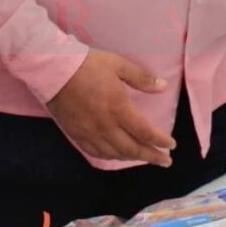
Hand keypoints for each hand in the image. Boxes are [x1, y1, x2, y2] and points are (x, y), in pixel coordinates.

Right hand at [46, 50, 176, 165]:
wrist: (54, 70)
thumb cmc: (88, 65)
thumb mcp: (119, 65)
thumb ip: (142, 79)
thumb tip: (163, 87)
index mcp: (119, 109)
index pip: (145, 132)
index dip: (160, 141)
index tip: (171, 146)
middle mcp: (106, 126)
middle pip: (132, 149)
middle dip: (151, 156)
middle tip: (165, 161)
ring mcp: (89, 133)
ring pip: (114, 153)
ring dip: (132, 158)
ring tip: (144, 158)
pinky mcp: (76, 134)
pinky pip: (95, 152)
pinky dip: (110, 157)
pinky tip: (115, 156)